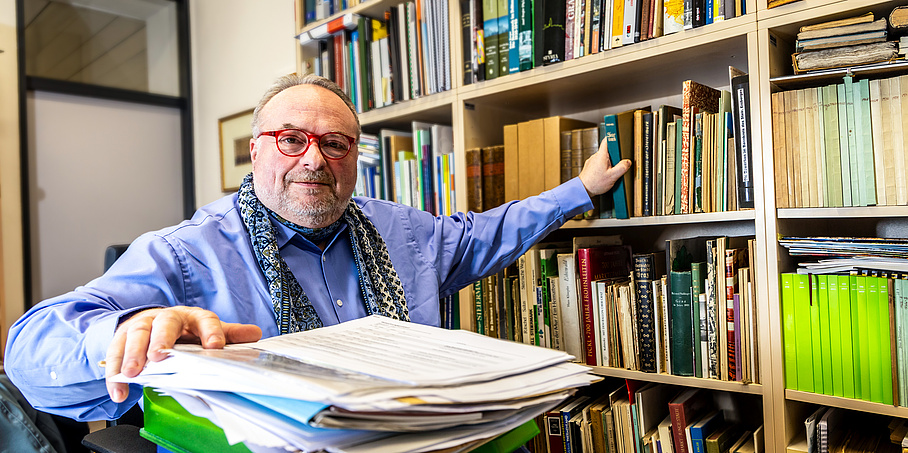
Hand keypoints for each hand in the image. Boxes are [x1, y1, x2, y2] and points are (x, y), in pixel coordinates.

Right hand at [104, 306, 261, 402]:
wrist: (152, 321)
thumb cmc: (184, 330)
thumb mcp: (206, 330)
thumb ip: (227, 334)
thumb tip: (255, 334)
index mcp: (193, 316)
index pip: (205, 319)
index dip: (211, 332)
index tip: (215, 347)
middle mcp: (166, 317)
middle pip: (165, 323)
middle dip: (161, 339)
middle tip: (160, 356)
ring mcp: (142, 325)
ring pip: (136, 335)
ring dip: (133, 355)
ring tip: (133, 373)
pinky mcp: (121, 336)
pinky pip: (114, 352)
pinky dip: (113, 372)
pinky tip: (119, 390)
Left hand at [578, 138, 631, 196]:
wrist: (583, 190)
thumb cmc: (595, 183)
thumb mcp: (613, 176)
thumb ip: (622, 168)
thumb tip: (628, 162)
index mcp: (601, 155)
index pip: (607, 140)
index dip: (613, 138)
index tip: (618, 138)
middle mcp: (595, 156)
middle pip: (607, 151)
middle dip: (614, 156)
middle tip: (617, 164)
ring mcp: (592, 161)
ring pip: (603, 158)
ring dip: (609, 163)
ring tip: (610, 172)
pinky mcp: (590, 167)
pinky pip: (599, 163)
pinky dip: (603, 167)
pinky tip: (605, 175)